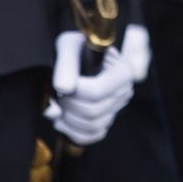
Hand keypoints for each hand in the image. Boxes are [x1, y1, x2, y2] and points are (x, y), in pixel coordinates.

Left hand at [46, 26, 140, 145]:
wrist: (78, 55)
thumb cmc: (75, 48)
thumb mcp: (69, 46)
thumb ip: (66, 64)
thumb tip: (63, 88)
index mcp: (122, 71)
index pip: (96, 92)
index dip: (74, 92)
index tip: (62, 82)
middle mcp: (124, 92)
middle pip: (93, 111)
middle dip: (68, 105)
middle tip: (58, 93)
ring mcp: (117, 108)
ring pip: (92, 126)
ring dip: (68, 119)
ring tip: (58, 104)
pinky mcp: (107, 119)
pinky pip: (92, 135)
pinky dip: (74, 131)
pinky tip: (62, 120)